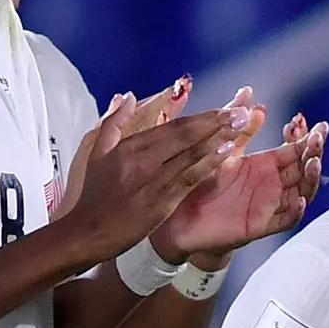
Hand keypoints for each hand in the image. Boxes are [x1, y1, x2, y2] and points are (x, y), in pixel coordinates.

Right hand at [61, 104, 243, 266]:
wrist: (88, 232)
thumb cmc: (94, 195)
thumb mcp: (97, 152)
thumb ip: (114, 122)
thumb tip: (127, 95)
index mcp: (130, 146)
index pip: (172, 126)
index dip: (200, 117)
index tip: (221, 109)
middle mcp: (143, 159)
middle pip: (185, 134)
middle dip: (215, 121)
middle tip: (240, 112)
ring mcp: (154, 180)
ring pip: (191, 153)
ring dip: (218, 137)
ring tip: (239, 126)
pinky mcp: (162, 201)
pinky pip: (190, 177)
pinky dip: (209, 162)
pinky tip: (226, 151)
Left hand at [162, 96, 328, 261]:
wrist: (179, 215)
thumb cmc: (200, 181)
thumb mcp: (222, 147)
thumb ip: (238, 124)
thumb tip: (249, 93)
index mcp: (265, 164)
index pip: (296, 149)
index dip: (306, 136)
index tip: (307, 120)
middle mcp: (272, 184)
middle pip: (304, 168)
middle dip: (314, 152)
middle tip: (318, 137)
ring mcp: (268, 204)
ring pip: (302, 193)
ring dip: (311, 179)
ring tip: (313, 162)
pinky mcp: (259, 224)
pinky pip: (284, 220)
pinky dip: (295, 212)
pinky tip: (300, 200)